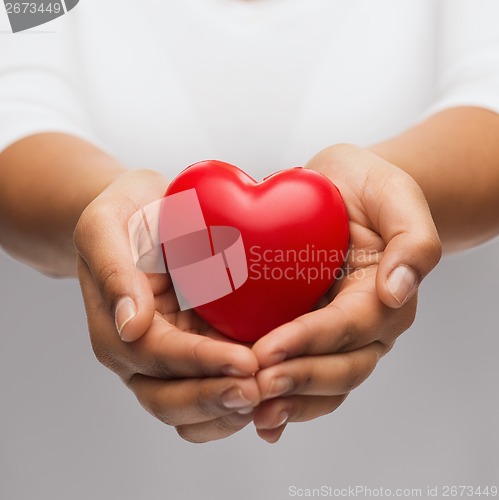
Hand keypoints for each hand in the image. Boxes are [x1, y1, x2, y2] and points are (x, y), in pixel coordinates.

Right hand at [75, 170, 259, 441]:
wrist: (143, 214)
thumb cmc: (125, 215)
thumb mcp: (105, 226)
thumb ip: (113, 271)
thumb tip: (130, 326)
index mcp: (115, 329)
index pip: (158, 356)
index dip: (201, 363)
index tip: (246, 362)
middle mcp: (140, 355)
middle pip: (169, 398)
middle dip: (215, 399)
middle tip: (261, 390)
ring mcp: (170, 358)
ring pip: (191, 407)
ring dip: (228, 410)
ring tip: (270, 397)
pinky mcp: (197, 350)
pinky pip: (213, 386)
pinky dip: (237, 397)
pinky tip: (270, 388)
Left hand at [251, 144, 441, 442]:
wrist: (345, 191)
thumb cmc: (370, 191)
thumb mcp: (396, 197)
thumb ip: (412, 241)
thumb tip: (397, 290)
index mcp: (385, 296)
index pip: (350, 326)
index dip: (310, 342)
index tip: (269, 351)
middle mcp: (366, 325)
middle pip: (341, 367)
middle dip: (298, 379)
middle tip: (256, 385)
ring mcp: (339, 334)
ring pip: (324, 383)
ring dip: (290, 401)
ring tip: (251, 408)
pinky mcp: (312, 333)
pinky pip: (304, 372)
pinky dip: (285, 398)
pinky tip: (256, 414)